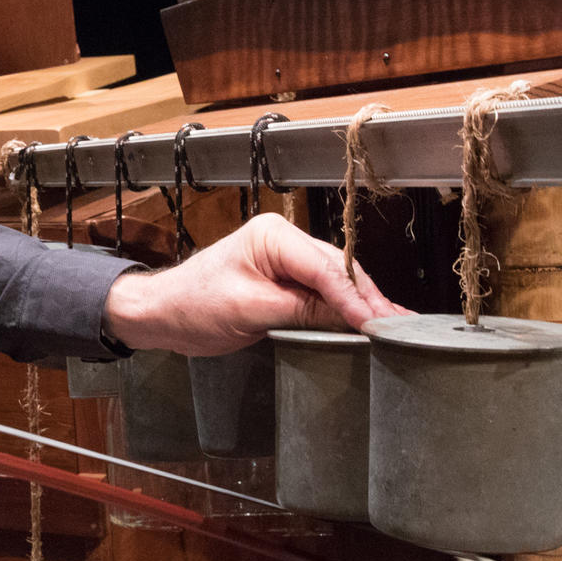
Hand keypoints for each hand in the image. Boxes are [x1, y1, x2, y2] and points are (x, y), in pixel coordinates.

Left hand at [101, 213, 407, 356]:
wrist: (162, 314)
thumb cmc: (193, 305)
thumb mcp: (250, 311)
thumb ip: (303, 311)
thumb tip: (353, 318)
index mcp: (272, 235)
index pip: (324, 267)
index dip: (353, 296)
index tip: (376, 321)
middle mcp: (283, 239)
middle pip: (337, 269)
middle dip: (367, 298)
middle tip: (399, 325)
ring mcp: (285, 258)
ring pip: (334, 280)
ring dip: (361, 303)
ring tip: (395, 325)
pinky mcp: (284, 279)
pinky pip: (321, 291)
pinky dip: (343, 307)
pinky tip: (368, 320)